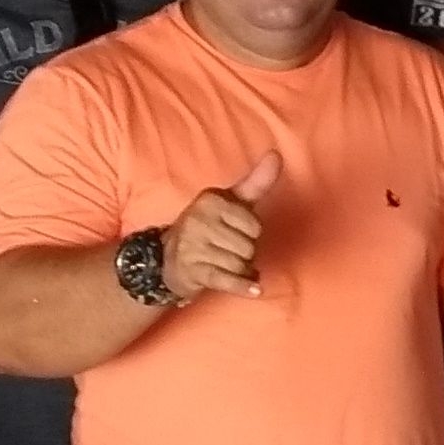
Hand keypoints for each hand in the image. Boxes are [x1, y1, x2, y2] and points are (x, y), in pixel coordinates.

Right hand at [165, 150, 281, 300]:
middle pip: (248, 247)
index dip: (251, 233)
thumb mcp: (229, 201)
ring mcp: (195, 247)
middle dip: (245, 253)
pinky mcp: (195, 272)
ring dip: (240, 270)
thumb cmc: (208, 226)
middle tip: (226, 249)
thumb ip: (256, 182)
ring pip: (240, 265)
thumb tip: (276, 155)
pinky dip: (243, 287)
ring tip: (224, 262)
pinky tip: (256, 289)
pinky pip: (227, 280)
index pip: (254, 225)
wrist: (167, 258)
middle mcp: (200, 221)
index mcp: (211, 201)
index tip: (234, 231)